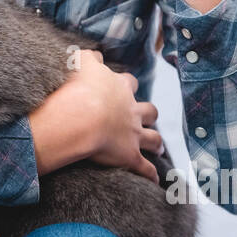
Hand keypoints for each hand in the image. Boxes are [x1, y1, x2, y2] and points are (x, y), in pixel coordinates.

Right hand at [67, 50, 162, 182]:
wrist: (81, 116)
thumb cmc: (78, 88)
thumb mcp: (80, 63)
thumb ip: (89, 57)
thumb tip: (94, 55)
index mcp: (119, 87)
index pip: (128, 83)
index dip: (127, 86)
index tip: (124, 87)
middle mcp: (131, 110)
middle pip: (148, 111)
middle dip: (148, 114)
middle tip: (146, 118)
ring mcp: (133, 134)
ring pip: (152, 138)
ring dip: (156, 143)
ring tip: (158, 149)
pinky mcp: (130, 156)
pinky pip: (144, 168)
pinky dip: (150, 175)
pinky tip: (154, 181)